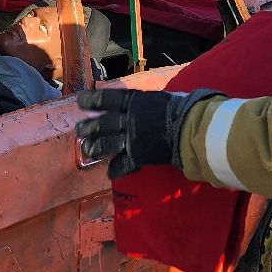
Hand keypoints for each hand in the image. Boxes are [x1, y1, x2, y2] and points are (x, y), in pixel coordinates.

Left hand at [76, 87, 216, 179]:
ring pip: (106, 144)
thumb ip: (146, 102)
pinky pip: (123, 165)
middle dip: (88, 127)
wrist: (193, 129)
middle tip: (79, 130)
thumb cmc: (183, 108)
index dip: (92, 101)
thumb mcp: (162, 97)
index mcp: (135, 101)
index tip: (80, 102)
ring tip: (87, 149)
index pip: (107, 99)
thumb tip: (140, 103)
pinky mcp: (139, 156)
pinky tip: (110, 173)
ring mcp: (132, 138)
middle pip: (102, 123)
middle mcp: (129, 119)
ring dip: (95, 147)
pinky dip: (115, 170)